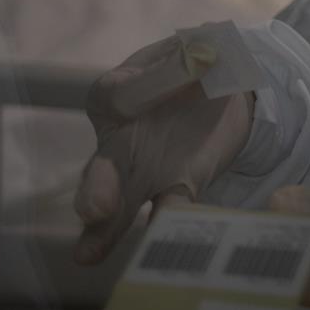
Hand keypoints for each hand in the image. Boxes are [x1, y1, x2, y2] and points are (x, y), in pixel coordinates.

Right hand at [72, 37, 253, 263]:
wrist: (220, 90)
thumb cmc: (187, 67)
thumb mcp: (188, 53)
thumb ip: (187, 63)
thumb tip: (202, 59)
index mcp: (113, 95)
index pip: (116, 95)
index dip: (137, 91)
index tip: (140, 92)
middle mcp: (118, 141)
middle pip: (100, 168)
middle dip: (95, 190)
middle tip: (93, 210)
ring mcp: (142, 171)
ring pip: (120, 204)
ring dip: (106, 230)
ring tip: (89, 255)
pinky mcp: (177, 186)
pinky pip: (171, 208)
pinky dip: (169, 225)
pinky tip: (166, 242)